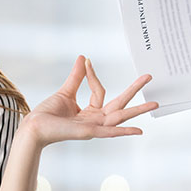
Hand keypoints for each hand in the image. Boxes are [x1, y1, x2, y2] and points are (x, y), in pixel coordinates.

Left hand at [19, 56, 157, 147]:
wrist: (34, 127)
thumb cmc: (47, 114)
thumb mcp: (65, 92)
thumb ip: (77, 77)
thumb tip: (84, 58)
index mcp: (90, 112)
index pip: (99, 90)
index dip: (93, 75)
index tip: (87, 62)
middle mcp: (95, 120)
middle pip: (120, 103)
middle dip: (134, 90)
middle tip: (149, 76)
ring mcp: (94, 127)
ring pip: (120, 116)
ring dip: (138, 110)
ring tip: (156, 103)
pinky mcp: (89, 132)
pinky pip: (110, 132)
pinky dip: (124, 132)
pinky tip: (139, 131)